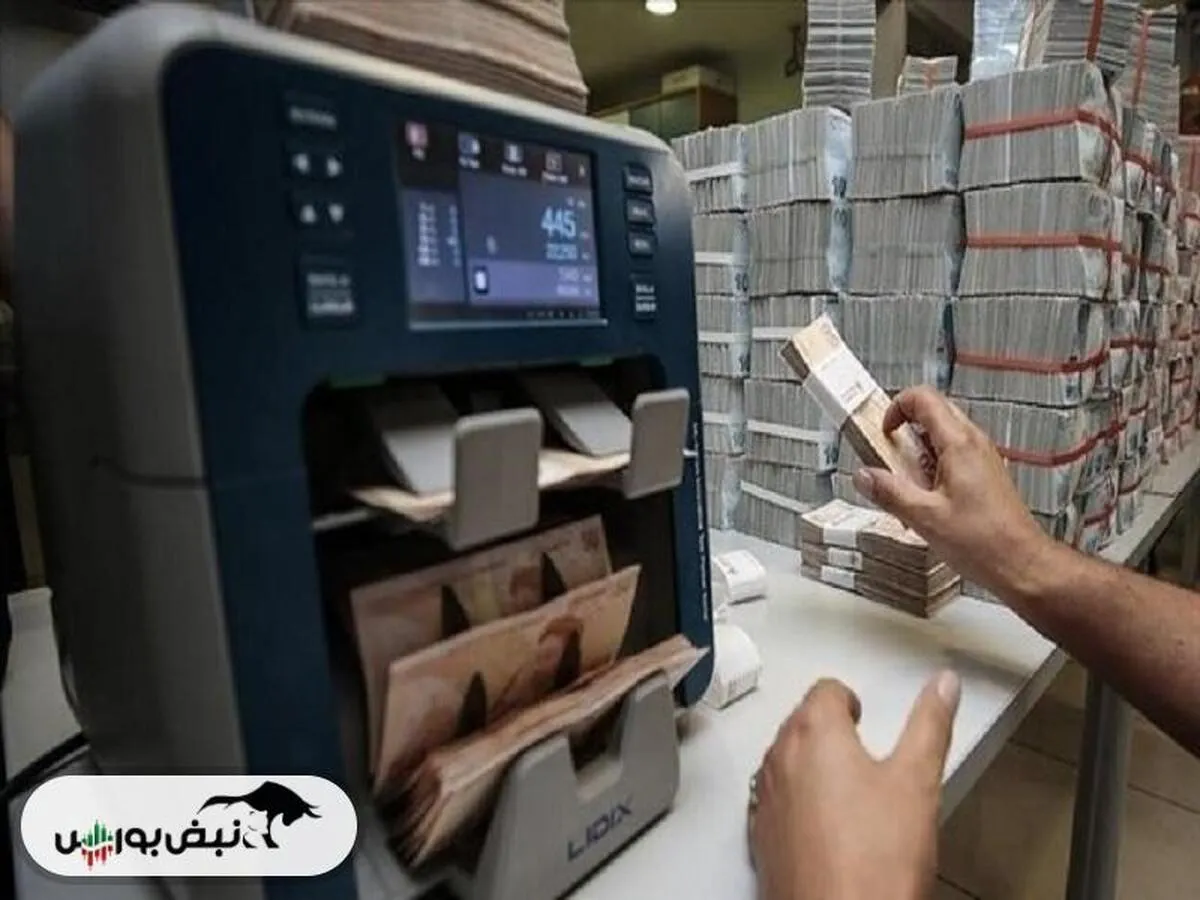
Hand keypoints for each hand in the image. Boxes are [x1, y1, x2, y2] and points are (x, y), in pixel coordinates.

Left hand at [749, 673, 960, 899]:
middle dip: (830, 732)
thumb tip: (944, 682)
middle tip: (864, 758)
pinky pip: (776, 801)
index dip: (849, 701)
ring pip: (785, 761)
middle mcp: (778, 758)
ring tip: (851, 796)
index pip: (825, 690)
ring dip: (812, 767)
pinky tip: (829, 831)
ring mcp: (763, 798)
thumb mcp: (917, 782)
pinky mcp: (758, 837)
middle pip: (801, 722)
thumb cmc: (877, 857)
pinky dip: (798, 804)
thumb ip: (930, 725)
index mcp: (814, 733)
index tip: (865, 720)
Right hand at [852, 386, 1051, 601]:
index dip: (895, 408)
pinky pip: (952, 456)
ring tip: (906, 485)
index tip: (883, 432)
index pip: (923, 398)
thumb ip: (889, 492)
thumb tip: (864, 476)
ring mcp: (982, 459)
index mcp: (960, 444)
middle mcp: (974, 444)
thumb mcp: (924, 517)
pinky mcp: (984, 475)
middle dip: (904, 431)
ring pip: (942, 436)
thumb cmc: (985, 542)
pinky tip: (925, 500)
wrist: (1021, 564)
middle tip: (888, 456)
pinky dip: (932, 468)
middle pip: (932, 413)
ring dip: (917, 453)